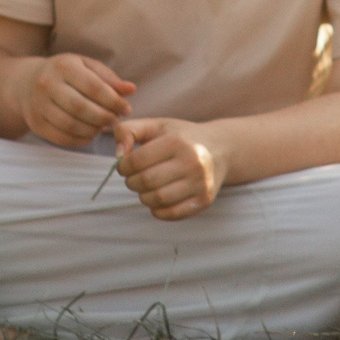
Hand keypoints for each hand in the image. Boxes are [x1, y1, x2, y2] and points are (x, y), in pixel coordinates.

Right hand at [21, 53, 135, 146]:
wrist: (26, 83)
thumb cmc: (65, 73)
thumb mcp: (86, 66)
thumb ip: (109, 78)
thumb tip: (131, 90)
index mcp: (64, 66)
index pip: (94, 87)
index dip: (114, 101)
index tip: (127, 109)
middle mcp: (47, 85)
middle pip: (81, 108)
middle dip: (104, 117)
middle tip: (115, 121)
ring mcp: (38, 106)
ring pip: (70, 125)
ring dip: (93, 130)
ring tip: (103, 126)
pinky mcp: (35, 124)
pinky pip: (61, 138)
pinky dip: (80, 139)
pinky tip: (90, 133)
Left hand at [111, 117, 228, 219]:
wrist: (221, 149)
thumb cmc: (182, 137)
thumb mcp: (156, 125)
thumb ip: (128, 131)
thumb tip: (118, 154)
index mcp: (177, 142)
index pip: (136, 161)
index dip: (123, 166)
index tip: (125, 166)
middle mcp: (192, 162)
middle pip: (145, 181)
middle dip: (131, 182)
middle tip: (134, 178)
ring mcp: (200, 183)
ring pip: (156, 200)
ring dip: (143, 196)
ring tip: (147, 187)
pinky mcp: (204, 200)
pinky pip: (170, 214)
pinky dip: (157, 210)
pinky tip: (158, 198)